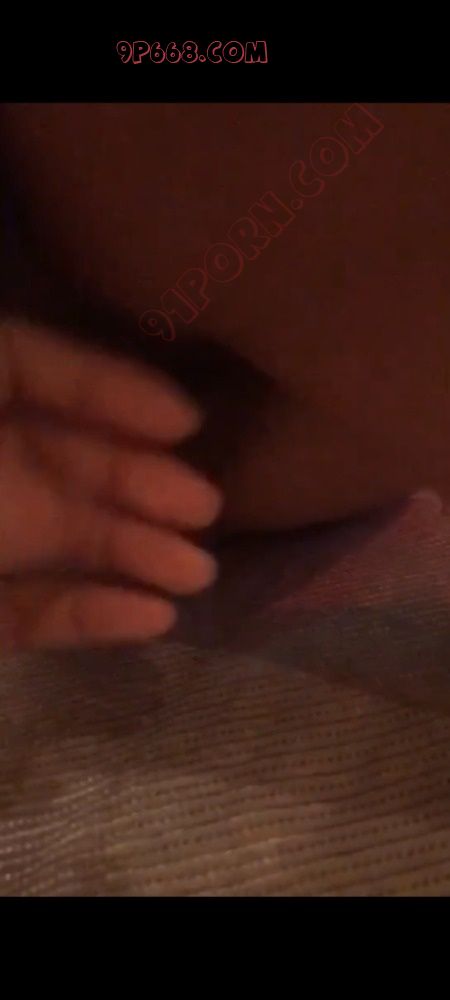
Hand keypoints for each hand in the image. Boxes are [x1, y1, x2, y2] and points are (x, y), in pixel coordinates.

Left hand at [0, 319, 220, 650]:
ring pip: (61, 542)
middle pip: (65, 462)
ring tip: (199, 573)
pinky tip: (153, 618)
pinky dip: (90, 617)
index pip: (34, 372)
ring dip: (134, 553)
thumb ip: (28, 371)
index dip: (110, 389)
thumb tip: (156, 401)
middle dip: (142, 483)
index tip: (187, 422)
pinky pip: (31, 615)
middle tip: (208, 508)